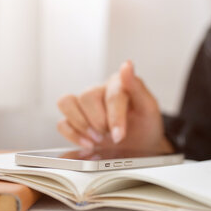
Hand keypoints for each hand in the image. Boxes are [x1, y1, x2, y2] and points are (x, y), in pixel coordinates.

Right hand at [56, 61, 173, 152]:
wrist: (142, 145)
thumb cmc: (145, 124)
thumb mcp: (149, 108)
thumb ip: (137, 87)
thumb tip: (127, 65)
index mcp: (118, 83)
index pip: (112, 94)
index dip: (115, 117)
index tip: (120, 136)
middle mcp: (99, 90)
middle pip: (87, 97)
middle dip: (100, 122)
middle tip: (113, 135)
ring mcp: (84, 105)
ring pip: (67, 103)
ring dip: (82, 125)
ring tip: (99, 139)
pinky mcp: (74, 120)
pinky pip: (62, 123)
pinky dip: (73, 135)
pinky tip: (88, 143)